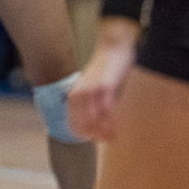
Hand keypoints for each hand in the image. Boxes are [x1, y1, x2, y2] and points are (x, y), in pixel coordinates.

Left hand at [68, 19, 139, 141]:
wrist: (112, 48)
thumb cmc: (104, 68)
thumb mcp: (90, 86)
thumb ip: (89, 102)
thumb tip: (94, 121)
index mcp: (74, 94)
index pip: (72, 120)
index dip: (81, 133)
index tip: (91, 140)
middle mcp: (80, 93)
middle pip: (83, 123)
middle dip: (94, 135)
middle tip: (105, 140)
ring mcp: (92, 91)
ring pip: (95, 120)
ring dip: (103, 132)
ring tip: (111, 138)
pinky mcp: (105, 87)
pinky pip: (107, 111)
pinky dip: (111, 123)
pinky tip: (116, 128)